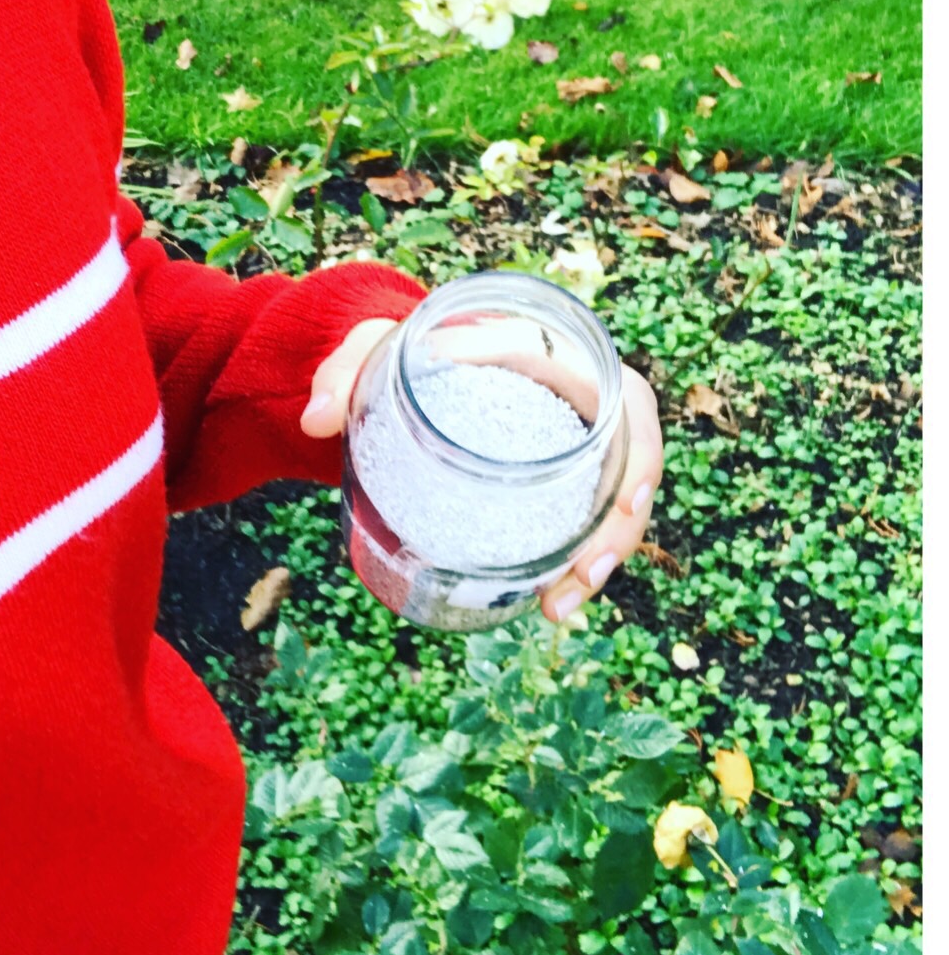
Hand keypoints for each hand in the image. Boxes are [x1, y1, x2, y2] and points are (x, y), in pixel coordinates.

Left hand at [301, 318, 662, 623]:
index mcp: (557, 356)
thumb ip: (343, 371)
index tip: (627, 502)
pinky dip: (572, 562)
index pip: (626, 397)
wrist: (407, 363)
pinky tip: (547, 601)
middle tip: (580, 582)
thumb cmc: (403, 347)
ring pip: (612, 504)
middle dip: (619, 530)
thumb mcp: (374, 348)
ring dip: (597, 560)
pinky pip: (582, 522)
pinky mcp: (552, 482)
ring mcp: (569, 446)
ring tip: (557, 608)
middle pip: (633, 466)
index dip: (640, 451)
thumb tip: (315, 422)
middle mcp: (578, 401)